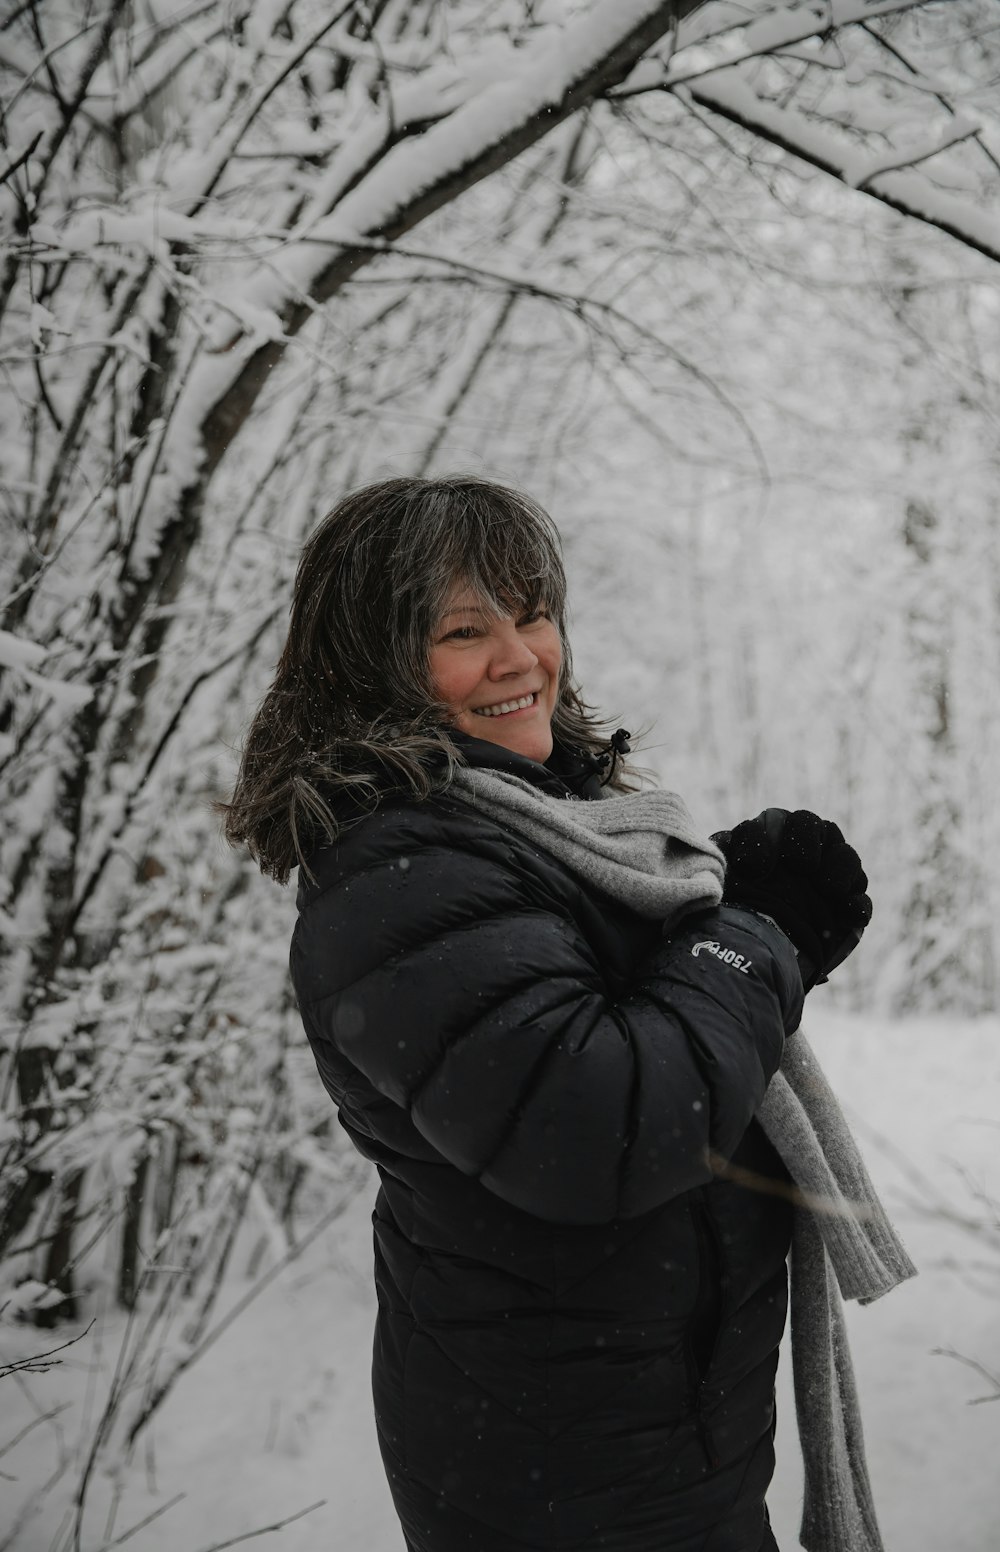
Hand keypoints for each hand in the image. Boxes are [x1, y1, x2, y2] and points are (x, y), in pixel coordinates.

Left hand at [710, 809, 871, 990]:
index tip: (753, 870)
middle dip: (807, 841)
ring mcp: (828, 875)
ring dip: (839, 867)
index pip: (773, 822)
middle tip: (801, 866)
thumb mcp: (720, 885)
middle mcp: (801, 848)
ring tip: (828, 889)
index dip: (764, 839)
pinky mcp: (846, 906)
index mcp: (768, 836)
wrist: (752, 959)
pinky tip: (847, 912)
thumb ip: (720, 860)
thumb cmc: (731, 913)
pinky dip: (855, 902)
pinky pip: (859, 896)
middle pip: (813, 826)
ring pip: (843, 855)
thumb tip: (716, 848)